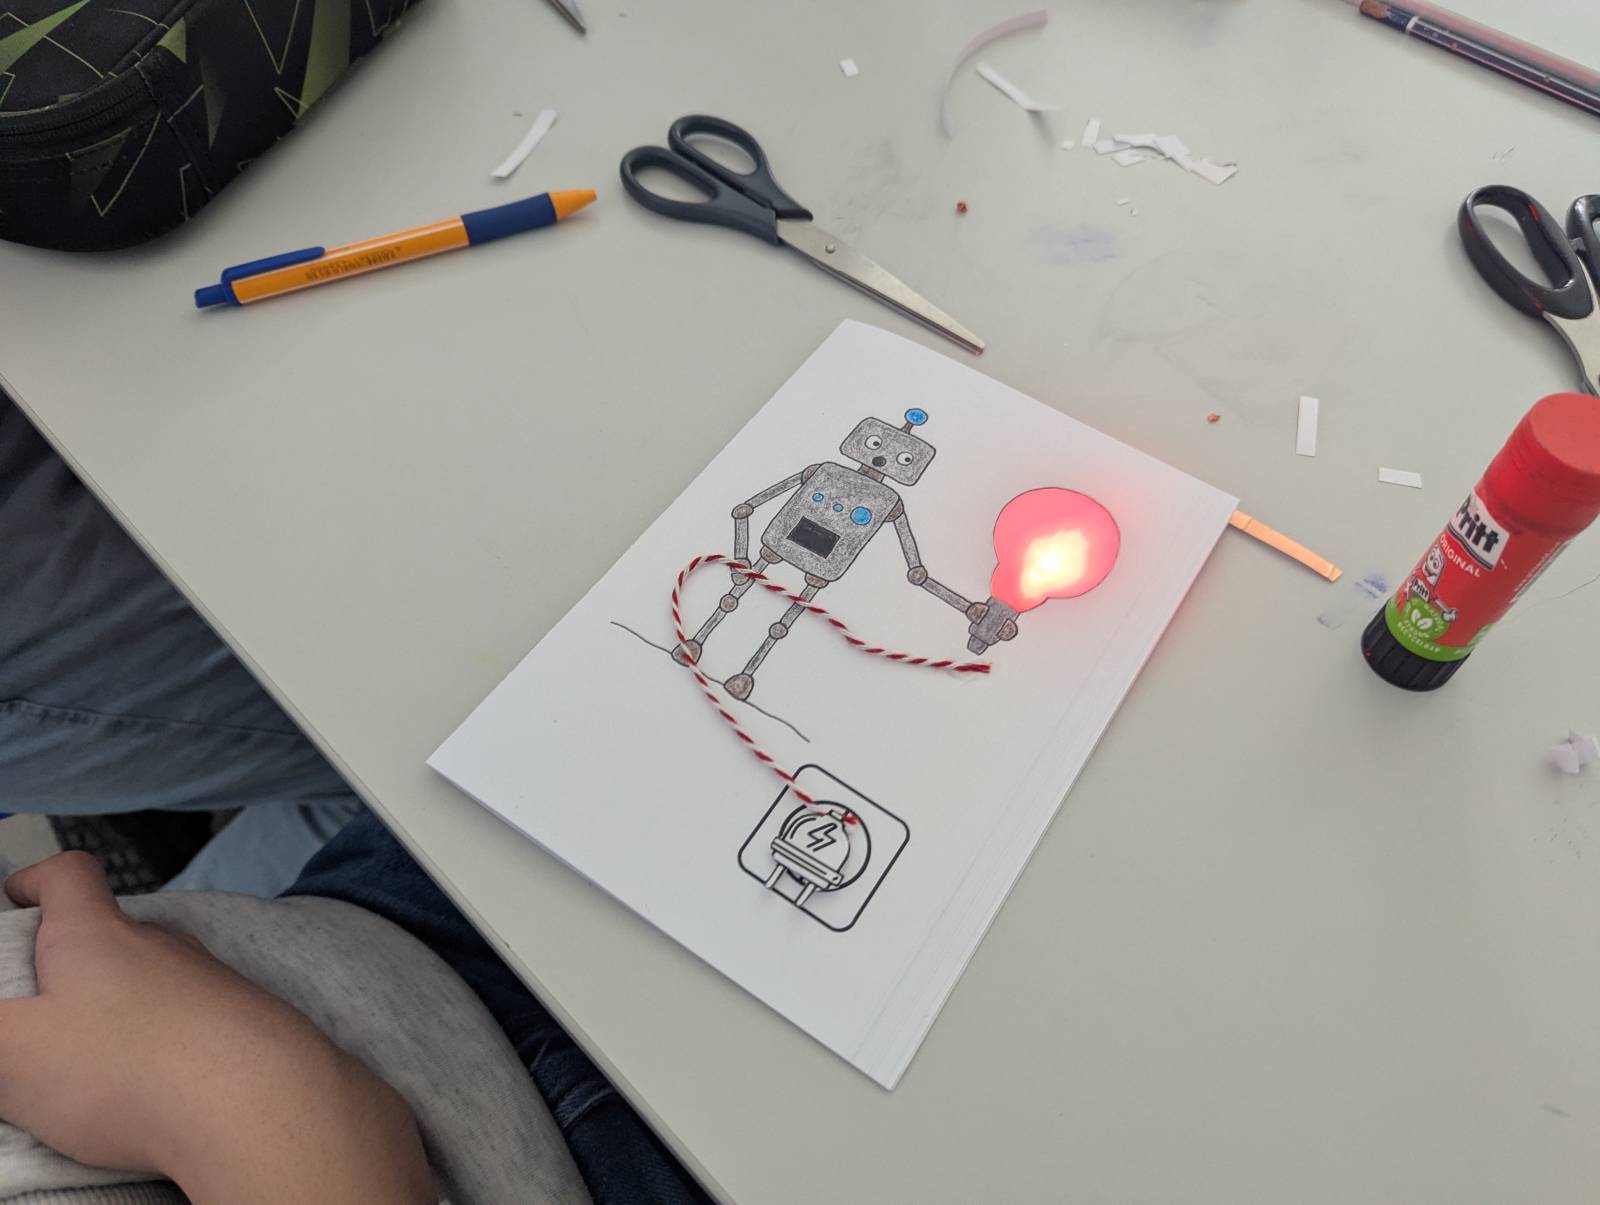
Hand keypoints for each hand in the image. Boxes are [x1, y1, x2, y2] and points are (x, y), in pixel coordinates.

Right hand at [0, 852, 435, 1204]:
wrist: (257, 1106)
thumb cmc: (132, 1067)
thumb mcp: (15, 1052)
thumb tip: (4, 1026)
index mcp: (97, 938)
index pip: (69, 877)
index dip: (38, 880)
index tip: (18, 895)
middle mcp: (162, 947)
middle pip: (114, 937)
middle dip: (75, 966)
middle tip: (42, 1010)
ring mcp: (213, 984)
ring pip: (158, 983)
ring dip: (124, 1011)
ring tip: (94, 1062)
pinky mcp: (248, 1026)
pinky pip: (197, 1025)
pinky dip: (170, 1046)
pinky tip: (156, 1087)